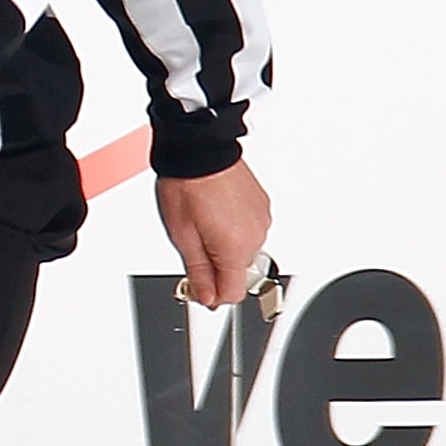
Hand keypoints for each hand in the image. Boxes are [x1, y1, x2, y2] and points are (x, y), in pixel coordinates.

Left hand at [154, 158, 272, 309]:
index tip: (200, 290)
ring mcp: (262, 219)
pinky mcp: (262, 205)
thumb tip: (206, 296)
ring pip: (244, 251)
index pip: (233, 293)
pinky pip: (249, 229)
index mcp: (236, 248)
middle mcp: (256, 236)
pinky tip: (216, 212)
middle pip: (239, 272)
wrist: (200, 149)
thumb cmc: (188, 186)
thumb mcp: (182, 236)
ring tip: (203, 223)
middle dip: (217, 268)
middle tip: (194, 248)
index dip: (213, 296)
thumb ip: (198, 272)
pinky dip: (234, 228)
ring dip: (225, 247)